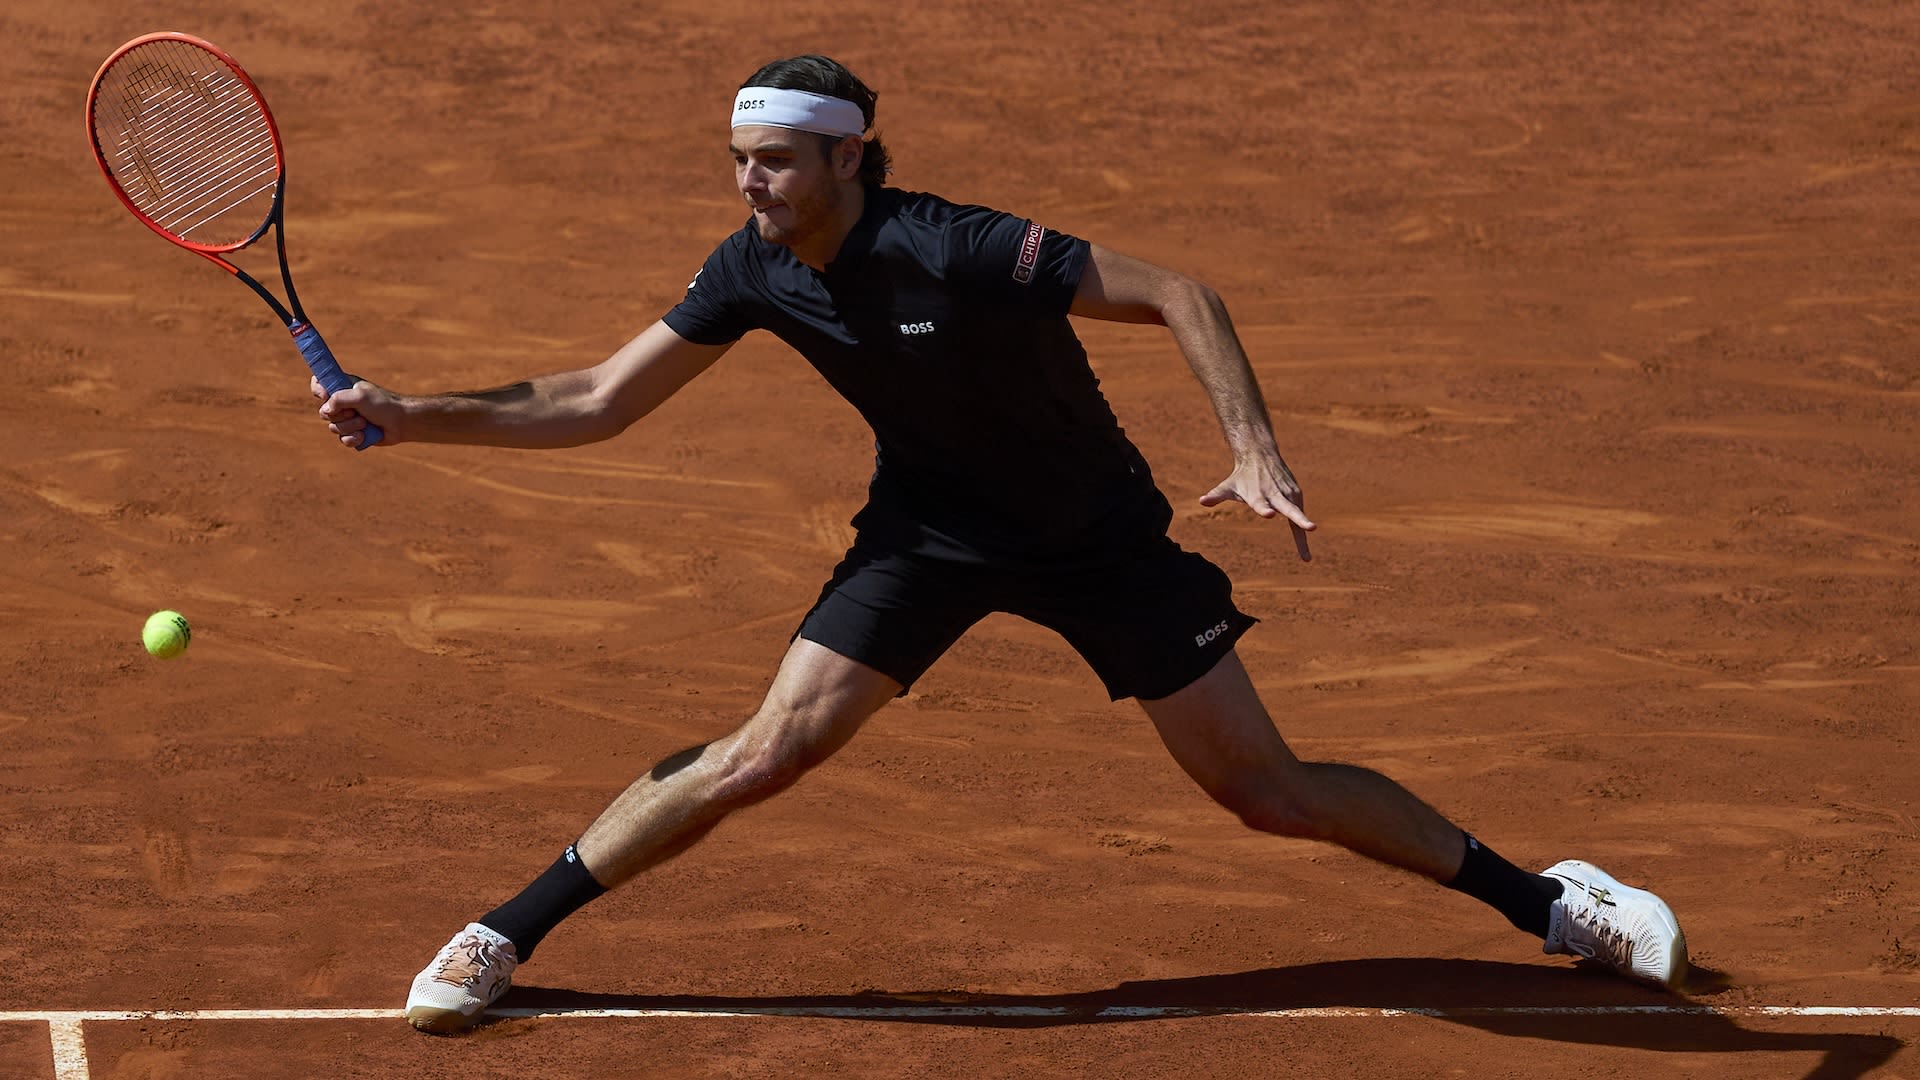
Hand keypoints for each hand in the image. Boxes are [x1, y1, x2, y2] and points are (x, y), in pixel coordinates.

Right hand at [312, 374, 399, 449]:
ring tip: (365, 423)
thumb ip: (338, 399)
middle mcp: (343, 402)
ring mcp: (347, 419)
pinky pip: (343, 439)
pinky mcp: (354, 433)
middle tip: (355, 412)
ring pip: (333, 427)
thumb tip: (325, 411)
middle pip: (324, 412)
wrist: (401, 423)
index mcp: (343, 387)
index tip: (325, 395)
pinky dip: (353, 438)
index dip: (318, 390)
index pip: (319, 384)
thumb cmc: (383, 404)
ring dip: (350, 427)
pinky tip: (364, 435)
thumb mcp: (359, 396)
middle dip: (340, 415)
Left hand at [1199, 451, 1315, 561]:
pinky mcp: (1296, 493)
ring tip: (1306, 558)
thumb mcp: (1228, 486)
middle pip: (1290, 509)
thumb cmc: (1242, 476)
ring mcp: (1289, 493)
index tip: (1269, 514)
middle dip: (1301, 519)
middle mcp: (1275, 494)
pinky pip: (1299, 515)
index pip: (1260, 504)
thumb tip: (1201, 501)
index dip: (1264, 509)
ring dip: (1304, 531)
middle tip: (1312, 528)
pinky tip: (1303, 551)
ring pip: (1298, 515)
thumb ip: (1217, 495)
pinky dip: (1302, 528)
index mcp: (1258, 495)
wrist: (1260, 455)